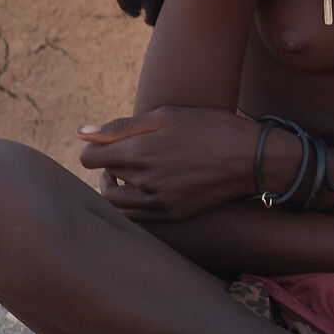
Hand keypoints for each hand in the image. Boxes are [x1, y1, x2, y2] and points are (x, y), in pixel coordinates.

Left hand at [77, 107, 262, 221]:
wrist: (252, 159)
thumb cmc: (211, 128)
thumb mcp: (167, 116)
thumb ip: (122, 126)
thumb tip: (80, 132)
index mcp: (138, 151)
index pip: (88, 157)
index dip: (94, 148)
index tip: (108, 143)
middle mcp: (142, 180)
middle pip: (101, 179)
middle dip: (106, 167)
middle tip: (121, 157)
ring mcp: (157, 201)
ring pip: (114, 202)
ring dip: (114, 188)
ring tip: (128, 176)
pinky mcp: (171, 214)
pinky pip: (135, 217)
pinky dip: (130, 205)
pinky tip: (143, 191)